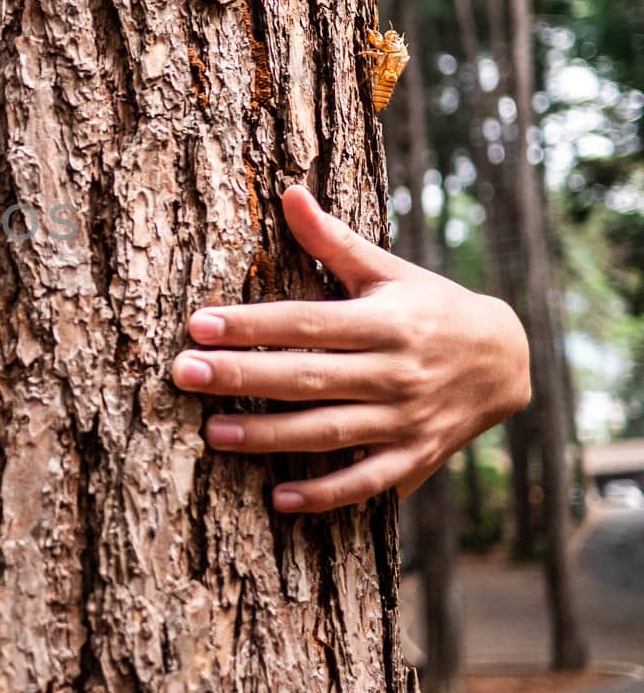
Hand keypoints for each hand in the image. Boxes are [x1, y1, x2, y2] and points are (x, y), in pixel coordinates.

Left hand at [171, 184, 530, 512]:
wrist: (507, 360)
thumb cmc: (429, 306)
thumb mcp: (387, 271)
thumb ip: (332, 240)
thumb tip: (288, 192)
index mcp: (385, 321)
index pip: (306, 323)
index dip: (251, 324)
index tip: (198, 324)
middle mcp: (396, 372)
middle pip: (308, 377)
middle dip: (242, 376)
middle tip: (184, 374)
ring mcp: (406, 420)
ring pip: (328, 432)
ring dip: (269, 437)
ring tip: (212, 433)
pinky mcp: (415, 457)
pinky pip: (367, 483)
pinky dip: (326, 494)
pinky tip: (279, 500)